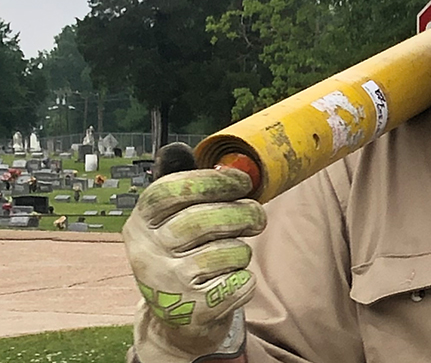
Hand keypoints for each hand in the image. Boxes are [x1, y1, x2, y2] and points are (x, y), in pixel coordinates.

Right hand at [123, 156, 265, 362]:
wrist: (178, 316)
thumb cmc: (184, 252)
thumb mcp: (172, 218)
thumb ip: (181, 182)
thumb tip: (176, 147)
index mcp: (140, 223)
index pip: (169, 190)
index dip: (212, 181)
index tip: (242, 181)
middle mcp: (145, 253)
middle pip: (205, 219)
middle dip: (243, 213)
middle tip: (257, 217)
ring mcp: (166, 285)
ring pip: (227, 252)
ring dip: (242, 251)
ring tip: (233, 255)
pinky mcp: (192, 310)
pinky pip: (239, 283)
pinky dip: (245, 280)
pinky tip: (230, 281)